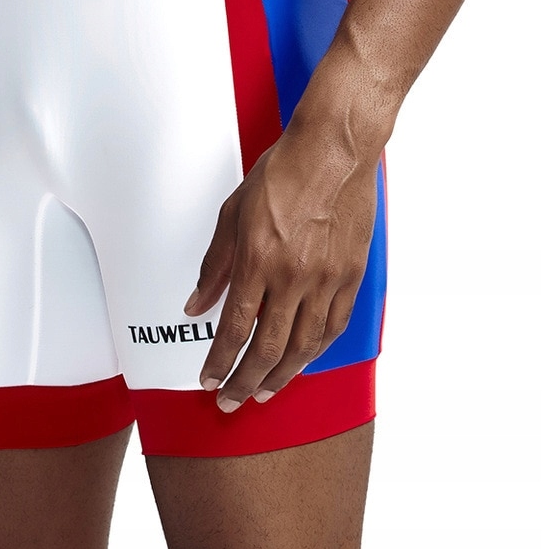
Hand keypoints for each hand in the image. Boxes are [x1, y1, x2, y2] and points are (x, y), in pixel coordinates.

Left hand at [183, 122, 380, 410]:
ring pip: (304, 346)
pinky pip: (334, 326)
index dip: (219, 361)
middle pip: (268, 349)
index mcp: (258, 259)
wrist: (333, 149)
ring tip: (265, 390)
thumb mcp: (233, 213)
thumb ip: (215, 264)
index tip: (209, 379)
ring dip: (281, 376)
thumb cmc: (284, 172)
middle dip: (245, 381)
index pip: (235, 329)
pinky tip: (303, 360)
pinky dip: (317, 351)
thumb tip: (197, 303)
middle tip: (232, 399)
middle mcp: (294, 276)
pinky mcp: (352, 275)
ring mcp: (327, 278)